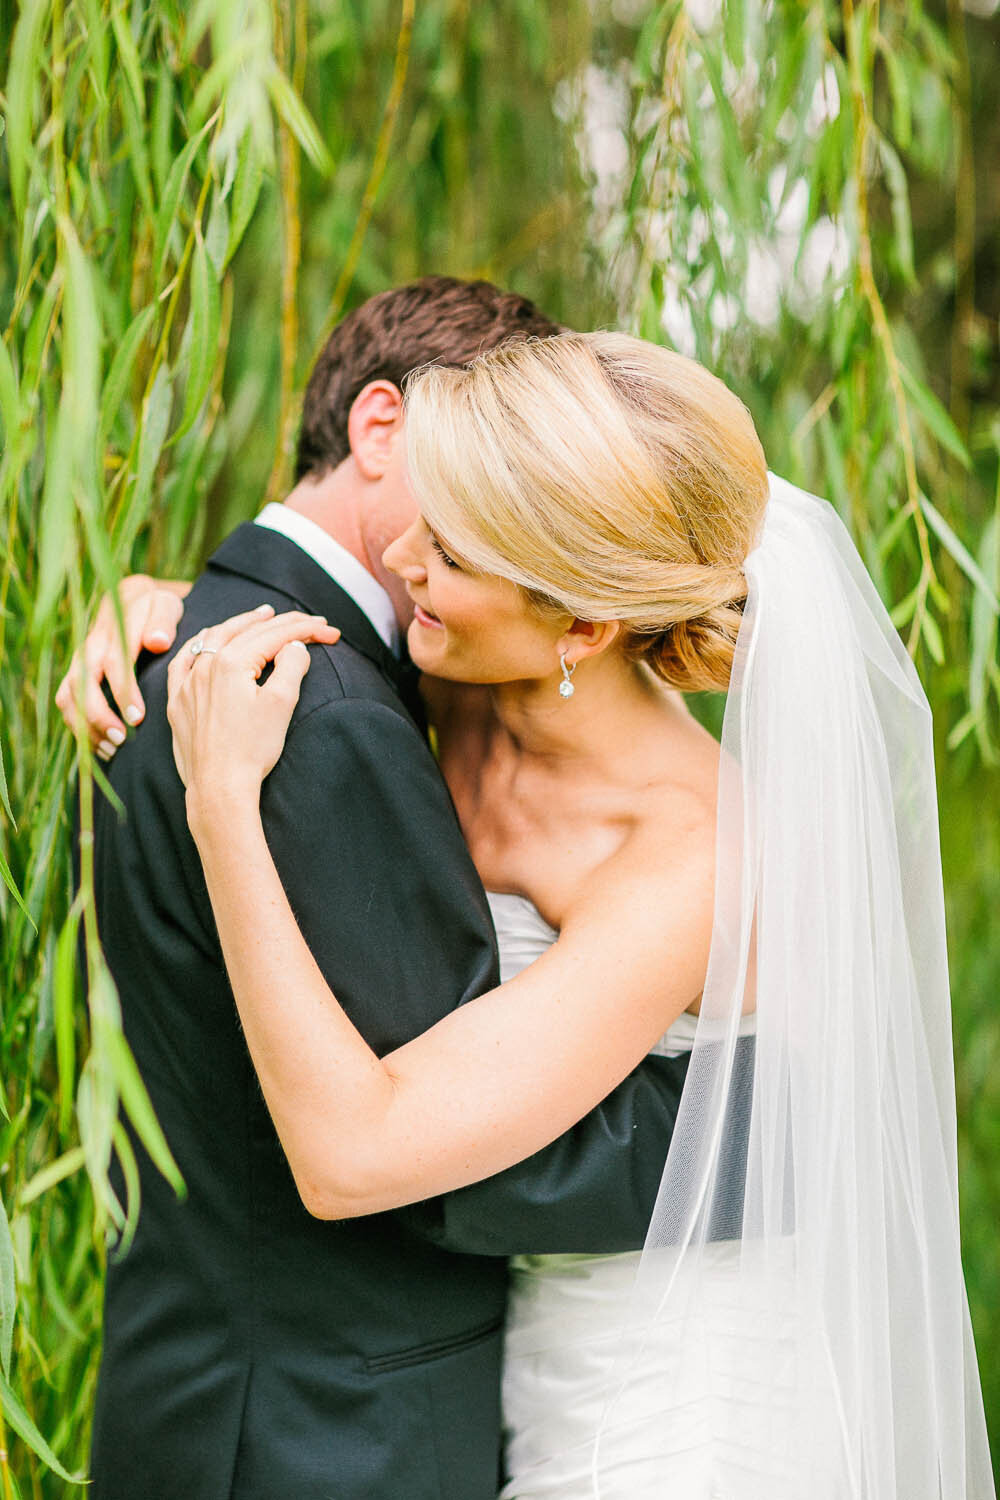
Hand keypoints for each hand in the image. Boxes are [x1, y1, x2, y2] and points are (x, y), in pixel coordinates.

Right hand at [55, 576, 190, 755]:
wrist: (132, 601)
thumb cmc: (156, 610)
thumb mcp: (165, 606)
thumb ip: (164, 621)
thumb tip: (158, 641)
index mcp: (114, 627)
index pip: (114, 660)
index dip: (123, 691)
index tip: (138, 718)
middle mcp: (91, 644)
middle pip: (82, 682)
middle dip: (99, 714)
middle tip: (122, 739)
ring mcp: (79, 661)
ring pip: (68, 696)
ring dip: (86, 726)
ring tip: (113, 749)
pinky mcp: (74, 675)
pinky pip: (66, 704)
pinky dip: (79, 729)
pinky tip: (102, 748)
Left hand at [166, 607, 340, 814]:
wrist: (218, 787)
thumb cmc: (251, 749)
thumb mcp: (282, 704)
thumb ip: (291, 666)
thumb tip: (294, 647)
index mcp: (231, 662)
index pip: (275, 635)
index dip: (306, 629)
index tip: (329, 631)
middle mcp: (205, 665)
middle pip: (248, 631)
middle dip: (282, 624)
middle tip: (308, 621)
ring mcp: (187, 683)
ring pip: (214, 638)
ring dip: (241, 624)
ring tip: (262, 615)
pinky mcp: (178, 702)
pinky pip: (184, 660)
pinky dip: (200, 644)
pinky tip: (207, 640)